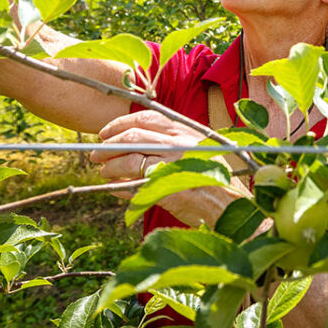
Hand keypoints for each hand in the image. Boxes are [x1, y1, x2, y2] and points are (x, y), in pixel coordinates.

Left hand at [90, 110, 244, 226]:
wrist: (232, 210)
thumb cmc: (213, 183)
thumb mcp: (196, 154)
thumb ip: (169, 144)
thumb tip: (133, 142)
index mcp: (187, 132)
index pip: (147, 117)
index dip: (120, 123)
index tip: (104, 133)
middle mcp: (181, 144)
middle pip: (133, 136)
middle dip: (108, 145)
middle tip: (95, 155)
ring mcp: (176, 165)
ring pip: (130, 159)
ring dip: (110, 166)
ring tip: (103, 172)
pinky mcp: (169, 189)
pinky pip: (134, 185)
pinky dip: (119, 187)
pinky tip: (114, 189)